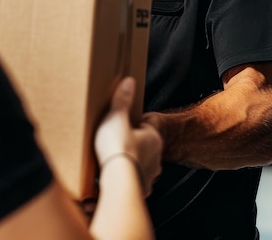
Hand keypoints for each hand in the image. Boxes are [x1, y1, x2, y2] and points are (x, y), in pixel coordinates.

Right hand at [94, 77, 162, 195]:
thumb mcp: (116, 117)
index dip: (133, 124)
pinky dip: (127, 178)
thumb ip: (122, 100)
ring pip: (142, 164)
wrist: (118, 181)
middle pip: (145, 145)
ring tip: (115, 160)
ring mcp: (150, 175)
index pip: (146, 126)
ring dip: (132, 162)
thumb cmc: (118, 149)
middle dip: (133, 143)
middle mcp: (156, 157)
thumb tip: (129, 82)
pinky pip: (135, 181)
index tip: (122, 123)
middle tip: (116, 141)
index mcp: (153, 138)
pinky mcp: (141, 190)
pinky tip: (116, 176)